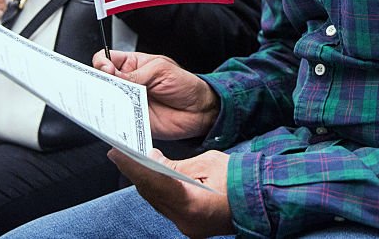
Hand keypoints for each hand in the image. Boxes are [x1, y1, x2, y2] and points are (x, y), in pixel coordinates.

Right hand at [93, 50, 219, 139]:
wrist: (199, 110)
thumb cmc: (184, 84)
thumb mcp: (161, 70)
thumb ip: (136, 74)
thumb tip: (112, 75)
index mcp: (132, 65)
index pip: (106, 59)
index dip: (101, 63)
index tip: (106, 69)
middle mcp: (127, 83)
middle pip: (100, 81)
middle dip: (98, 83)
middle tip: (105, 87)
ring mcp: (128, 102)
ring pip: (105, 101)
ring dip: (105, 102)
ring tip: (112, 101)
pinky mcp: (131, 120)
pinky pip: (117, 120)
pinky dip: (114, 120)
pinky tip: (118, 116)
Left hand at [108, 148, 232, 238]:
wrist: (262, 201)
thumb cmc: (239, 179)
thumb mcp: (208, 163)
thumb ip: (176, 165)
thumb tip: (151, 159)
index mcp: (192, 204)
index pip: (155, 183)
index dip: (133, 167)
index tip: (116, 152)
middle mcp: (185, 221)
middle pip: (151, 194)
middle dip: (134, 171)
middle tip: (118, 151)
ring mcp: (186, 227)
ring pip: (156, 200)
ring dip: (143, 180)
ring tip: (129, 159)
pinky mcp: (188, 225)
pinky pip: (166, 205)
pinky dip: (156, 189)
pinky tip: (149, 174)